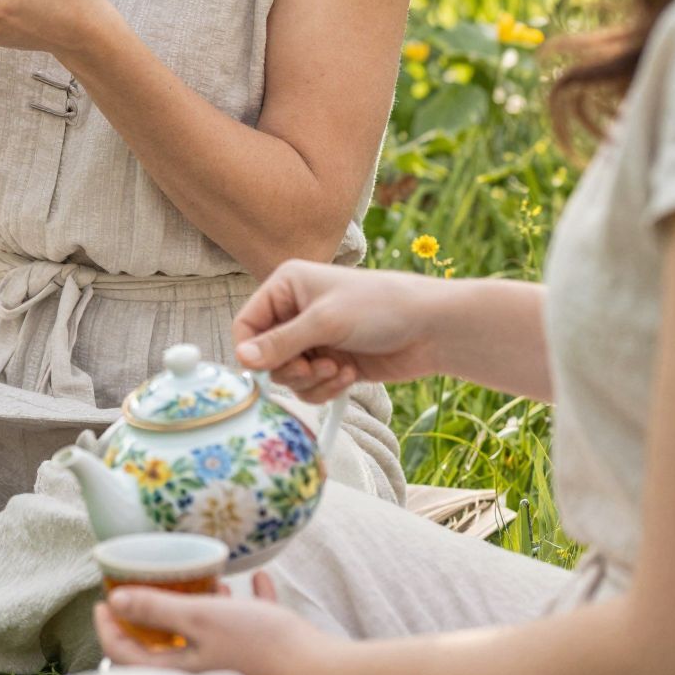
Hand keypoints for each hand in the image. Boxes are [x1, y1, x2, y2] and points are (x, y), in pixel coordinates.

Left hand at [94, 571, 333, 674]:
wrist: (328, 674)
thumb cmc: (262, 646)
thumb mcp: (201, 619)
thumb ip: (156, 610)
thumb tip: (115, 603)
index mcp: (180, 673)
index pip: (126, 656)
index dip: (109, 628)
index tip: (103, 601)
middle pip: (165, 650)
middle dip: (156, 619)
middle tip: (147, 591)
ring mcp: (236, 672)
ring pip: (208, 640)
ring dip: (203, 611)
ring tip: (205, 583)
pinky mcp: (267, 664)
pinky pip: (250, 633)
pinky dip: (250, 609)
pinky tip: (260, 583)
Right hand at [232, 259, 446, 398]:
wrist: (431, 329)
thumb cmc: (380, 308)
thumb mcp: (325, 322)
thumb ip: (280, 343)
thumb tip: (242, 361)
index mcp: (286, 287)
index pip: (247, 324)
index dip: (251, 350)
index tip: (268, 368)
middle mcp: (295, 312)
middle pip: (265, 355)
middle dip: (290, 368)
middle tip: (314, 366)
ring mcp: (314, 340)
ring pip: (288, 376)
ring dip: (311, 380)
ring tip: (338, 369)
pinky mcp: (331, 363)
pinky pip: (310, 387)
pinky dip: (326, 387)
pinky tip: (350, 374)